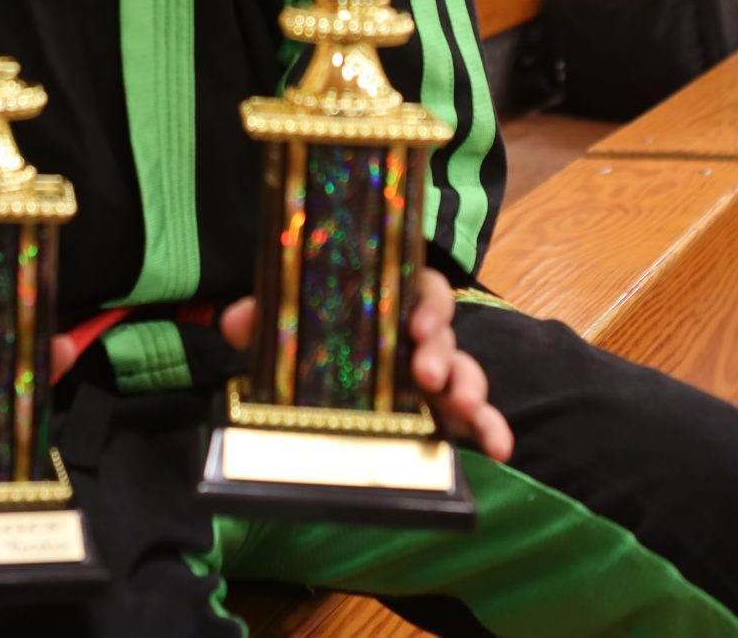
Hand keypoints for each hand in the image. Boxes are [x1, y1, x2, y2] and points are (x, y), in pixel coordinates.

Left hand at [220, 269, 512, 461]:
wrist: (324, 365)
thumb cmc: (320, 334)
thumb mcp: (290, 324)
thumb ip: (266, 320)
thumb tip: (236, 322)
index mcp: (391, 301)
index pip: (421, 288)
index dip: (425, 303)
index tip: (415, 324)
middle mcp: (420, 334)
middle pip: (444, 333)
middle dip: (441, 353)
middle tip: (426, 375)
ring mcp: (437, 374)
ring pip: (465, 372)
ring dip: (471, 389)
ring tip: (468, 410)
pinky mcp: (444, 412)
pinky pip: (476, 417)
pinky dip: (493, 429)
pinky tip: (501, 448)